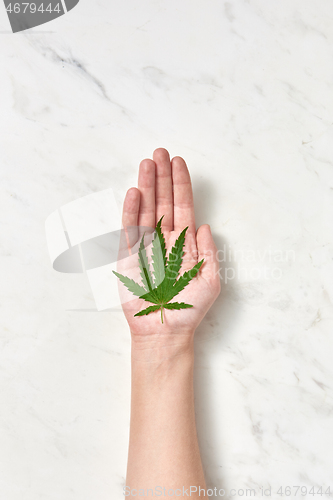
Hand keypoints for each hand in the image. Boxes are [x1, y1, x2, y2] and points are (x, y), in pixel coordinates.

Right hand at [115, 148, 219, 355]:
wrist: (164, 330)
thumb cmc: (188, 308)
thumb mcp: (210, 281)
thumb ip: (209, 252)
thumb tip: (206, 226)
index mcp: (185, 243)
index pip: (183, 206)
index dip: (181, 184)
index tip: (179, 162)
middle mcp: (164, 239)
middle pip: (163, 201)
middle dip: (162, 176)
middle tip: (160, 152)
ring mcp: (146, 246)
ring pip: (146, 209)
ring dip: (146, 186)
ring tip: (147, 164)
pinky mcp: (129, 257)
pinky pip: (129, 230)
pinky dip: (131, 211)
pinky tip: (134, 192)